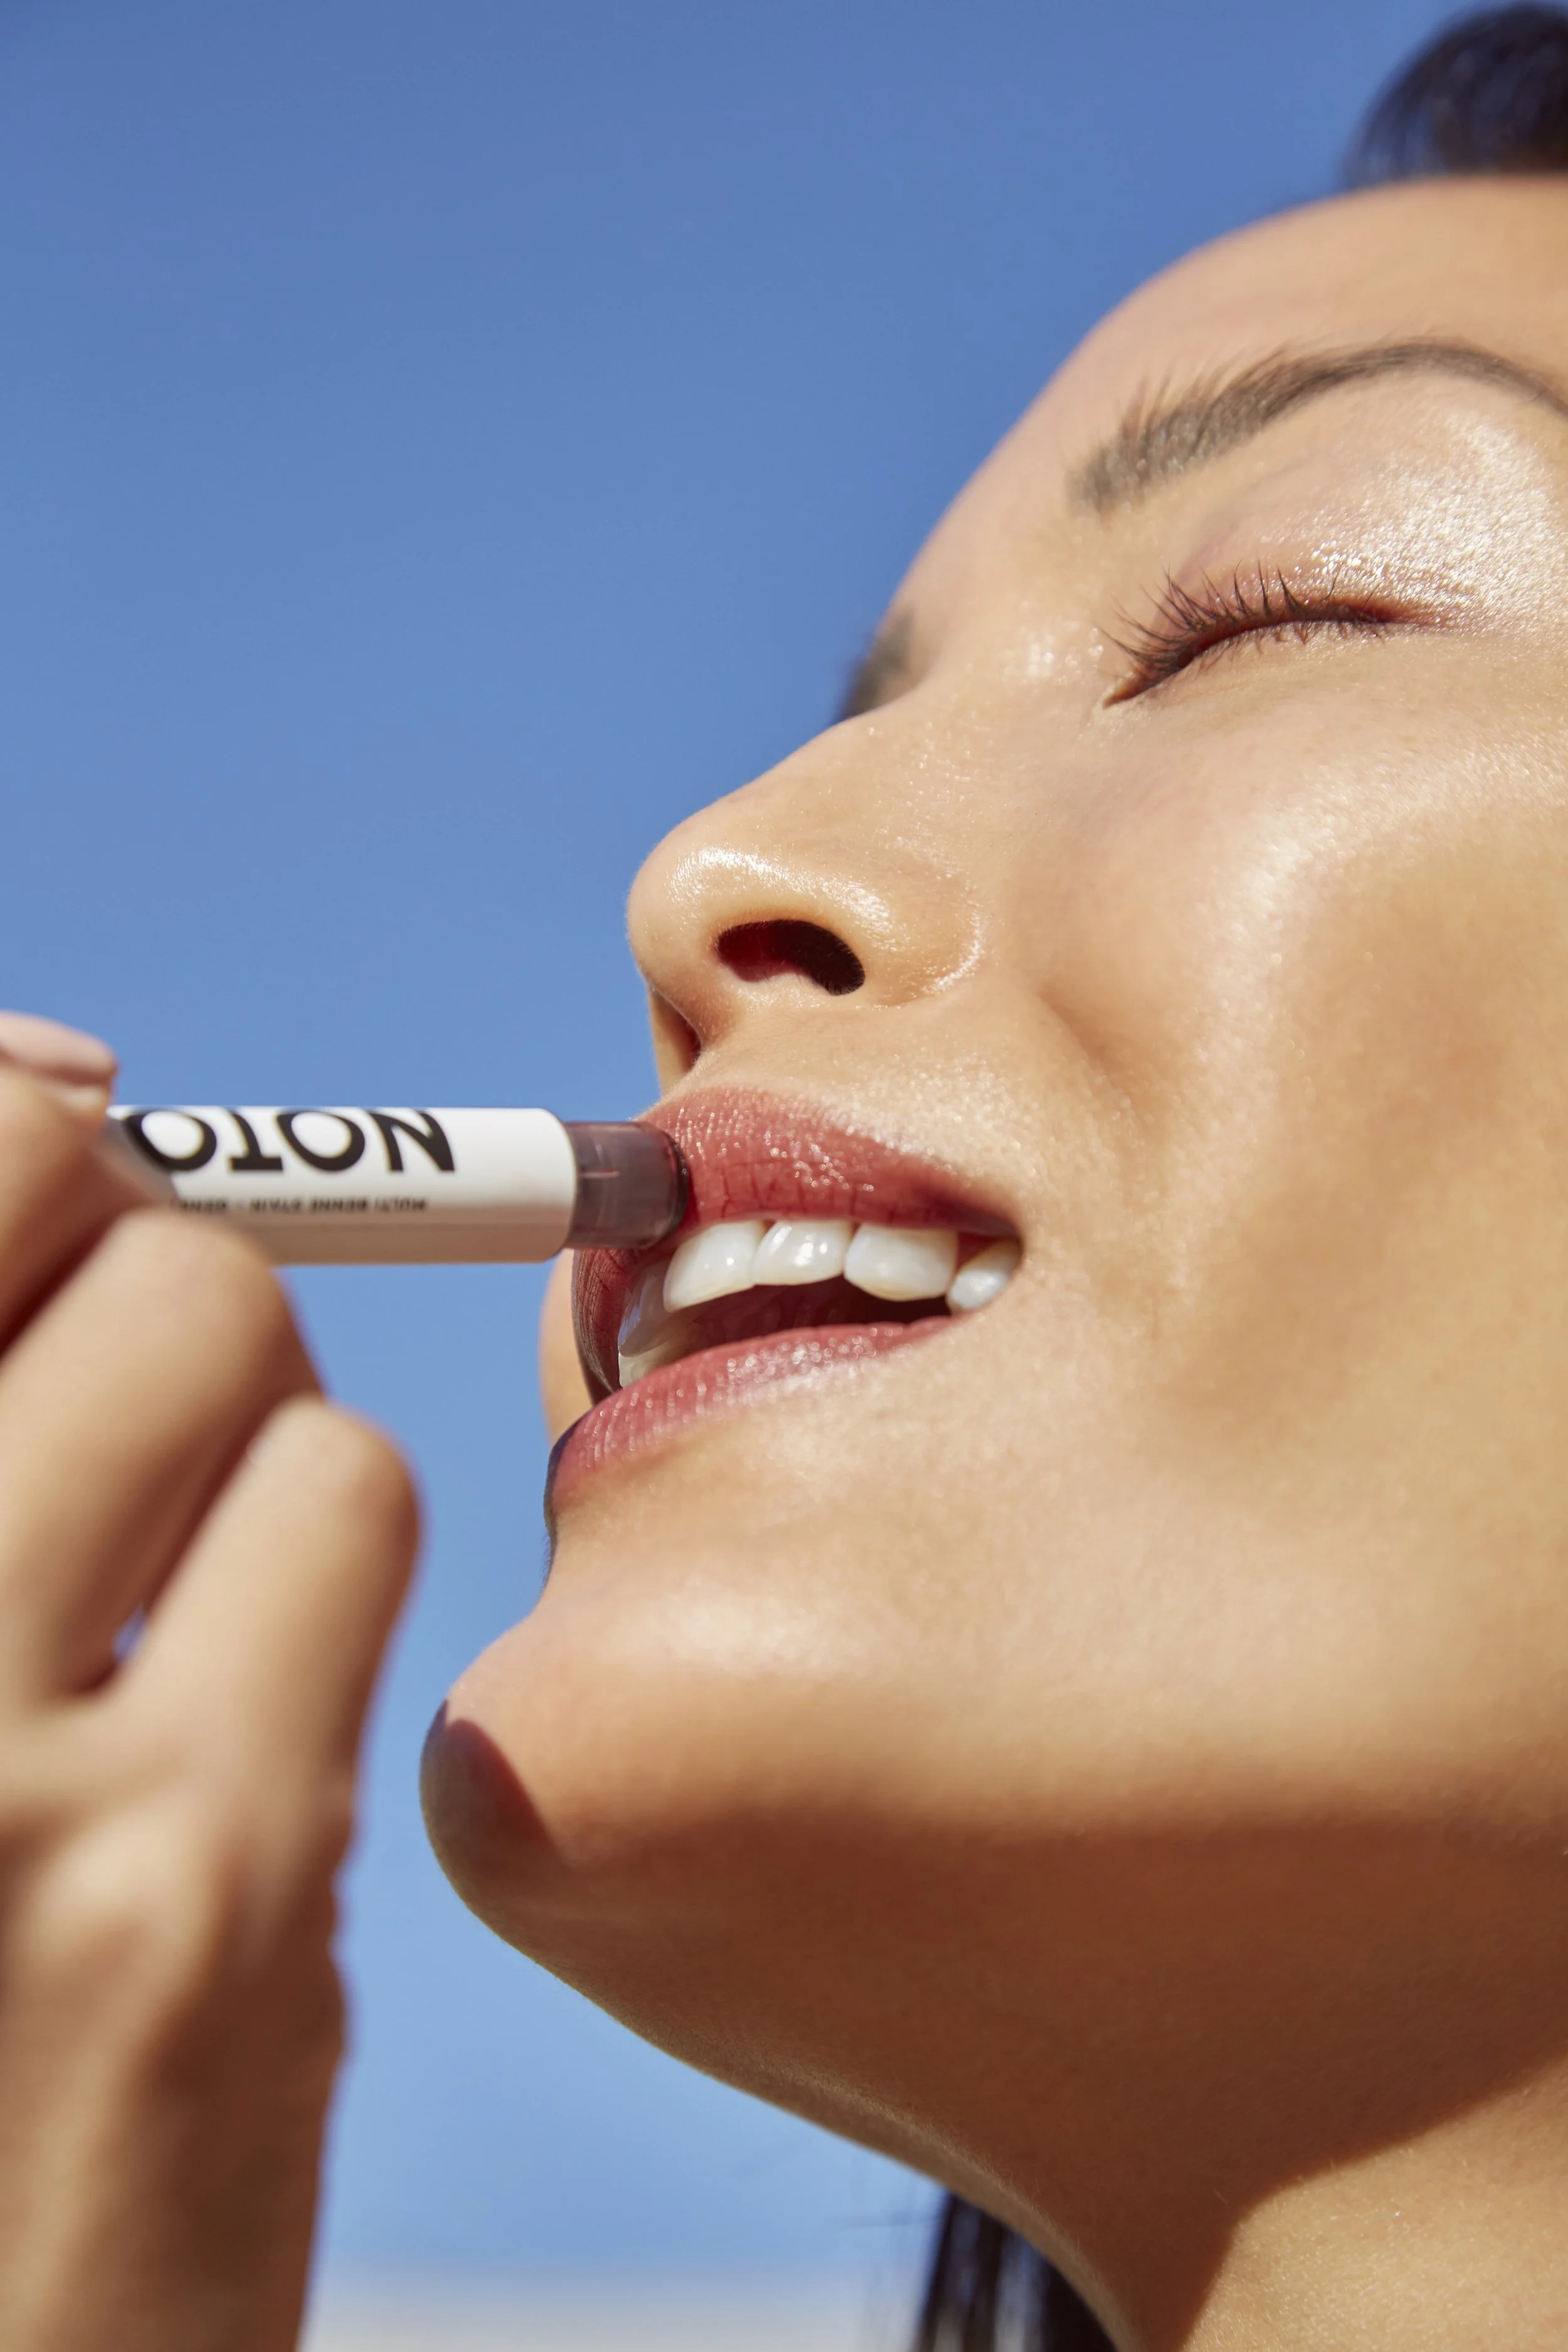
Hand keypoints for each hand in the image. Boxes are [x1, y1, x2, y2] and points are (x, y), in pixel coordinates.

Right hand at [0, 1016, 417, 2351]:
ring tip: (155, 1541)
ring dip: (227, 1403)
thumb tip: (65, 1092)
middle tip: (100, 1364)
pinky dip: (300, 1553)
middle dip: (135, 1245)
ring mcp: (18, 1789)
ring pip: (237, 1345)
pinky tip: (218, 1684)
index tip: (53, 1152)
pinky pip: (339, 1517)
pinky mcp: (217, 1902)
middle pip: (113, 1226)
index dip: (23, 1128)